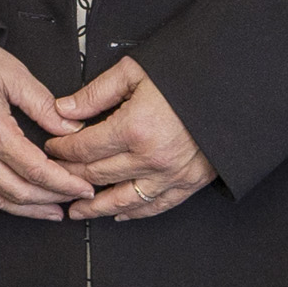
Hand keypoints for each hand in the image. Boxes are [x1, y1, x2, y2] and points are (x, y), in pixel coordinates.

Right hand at [0, 36, 93, 218]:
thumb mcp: (12, 74)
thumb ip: (44, 104)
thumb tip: (70, 127)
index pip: (37, 171)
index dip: (64, 183)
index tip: (82, 186)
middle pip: (20, 192)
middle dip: (52, 200)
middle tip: (74, 199)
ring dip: (28, 210)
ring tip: (51, 210)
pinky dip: (1, 203)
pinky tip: (16, 202)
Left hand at [42, 57, 213, 221]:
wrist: (235, 87)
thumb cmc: (188, 75)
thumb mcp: (136, 72)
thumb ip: (96, 93)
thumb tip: (63, 109)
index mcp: (135, 128)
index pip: (84, 148)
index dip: (62, 150)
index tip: (52, 149)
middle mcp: (151, 157)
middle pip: (97, 175)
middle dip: (70, 177)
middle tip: (54, 178)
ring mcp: (171, 174)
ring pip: (123, 199)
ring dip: (96, 207)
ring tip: (77, 210)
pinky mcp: (190, 182)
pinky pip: (156, 206)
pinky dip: (135, 213)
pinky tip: (120, 214)